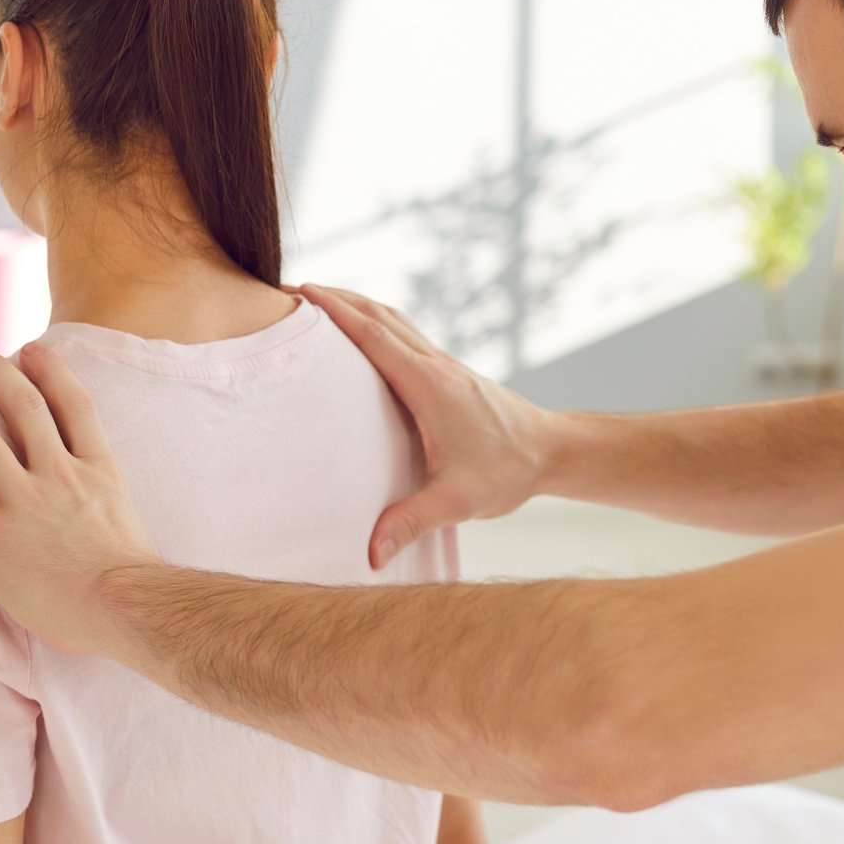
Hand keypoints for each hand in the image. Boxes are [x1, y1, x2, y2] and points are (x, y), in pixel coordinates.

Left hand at [0, 343, 161, 656]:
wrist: (122, 603)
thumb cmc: (133, 579)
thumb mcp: (130, 520)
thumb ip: (107, 500)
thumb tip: (101, 505)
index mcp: (97, 470)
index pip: (73, 405)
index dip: (52, 371)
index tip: (34, 348)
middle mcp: (59, 474)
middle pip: (22, 406)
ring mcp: (24, 501)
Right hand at [296, 284, 555, 567]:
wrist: (553, 451)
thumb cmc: (509, 472)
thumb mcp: (459, 501)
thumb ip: (413, 523)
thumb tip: (371, 554)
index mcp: (429, 385)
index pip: (374, 336)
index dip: (334, 312)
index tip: (298, 292)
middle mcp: (435, 365)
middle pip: (378, 315)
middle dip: (333, 297)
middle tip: (290, 288)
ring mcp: (444, 365)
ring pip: (393, 320)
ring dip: (355, 304)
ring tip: (316, 301)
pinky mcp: (450, 373)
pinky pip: (405, 335)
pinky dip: (376, 323)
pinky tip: (363, 335)